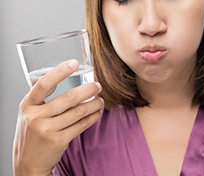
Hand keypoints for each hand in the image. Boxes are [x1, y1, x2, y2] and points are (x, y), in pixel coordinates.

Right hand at [13, 60, 103, 175]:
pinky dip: (93, 117)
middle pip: (68, 98)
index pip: (44, 84)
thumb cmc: (31, 134)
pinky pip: (81, 125)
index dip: (60, 71)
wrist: (28, 162)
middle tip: (97, 85)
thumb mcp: (29, 114)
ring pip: (78, 112)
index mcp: (28, 105)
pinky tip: (97, 112)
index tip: (74, 63)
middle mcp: (36, 116)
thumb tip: (63, 81)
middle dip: (87, 90)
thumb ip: (42, 99)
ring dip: (93, 104)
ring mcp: (48, 129)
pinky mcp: (59, 140)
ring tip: (100, 100)